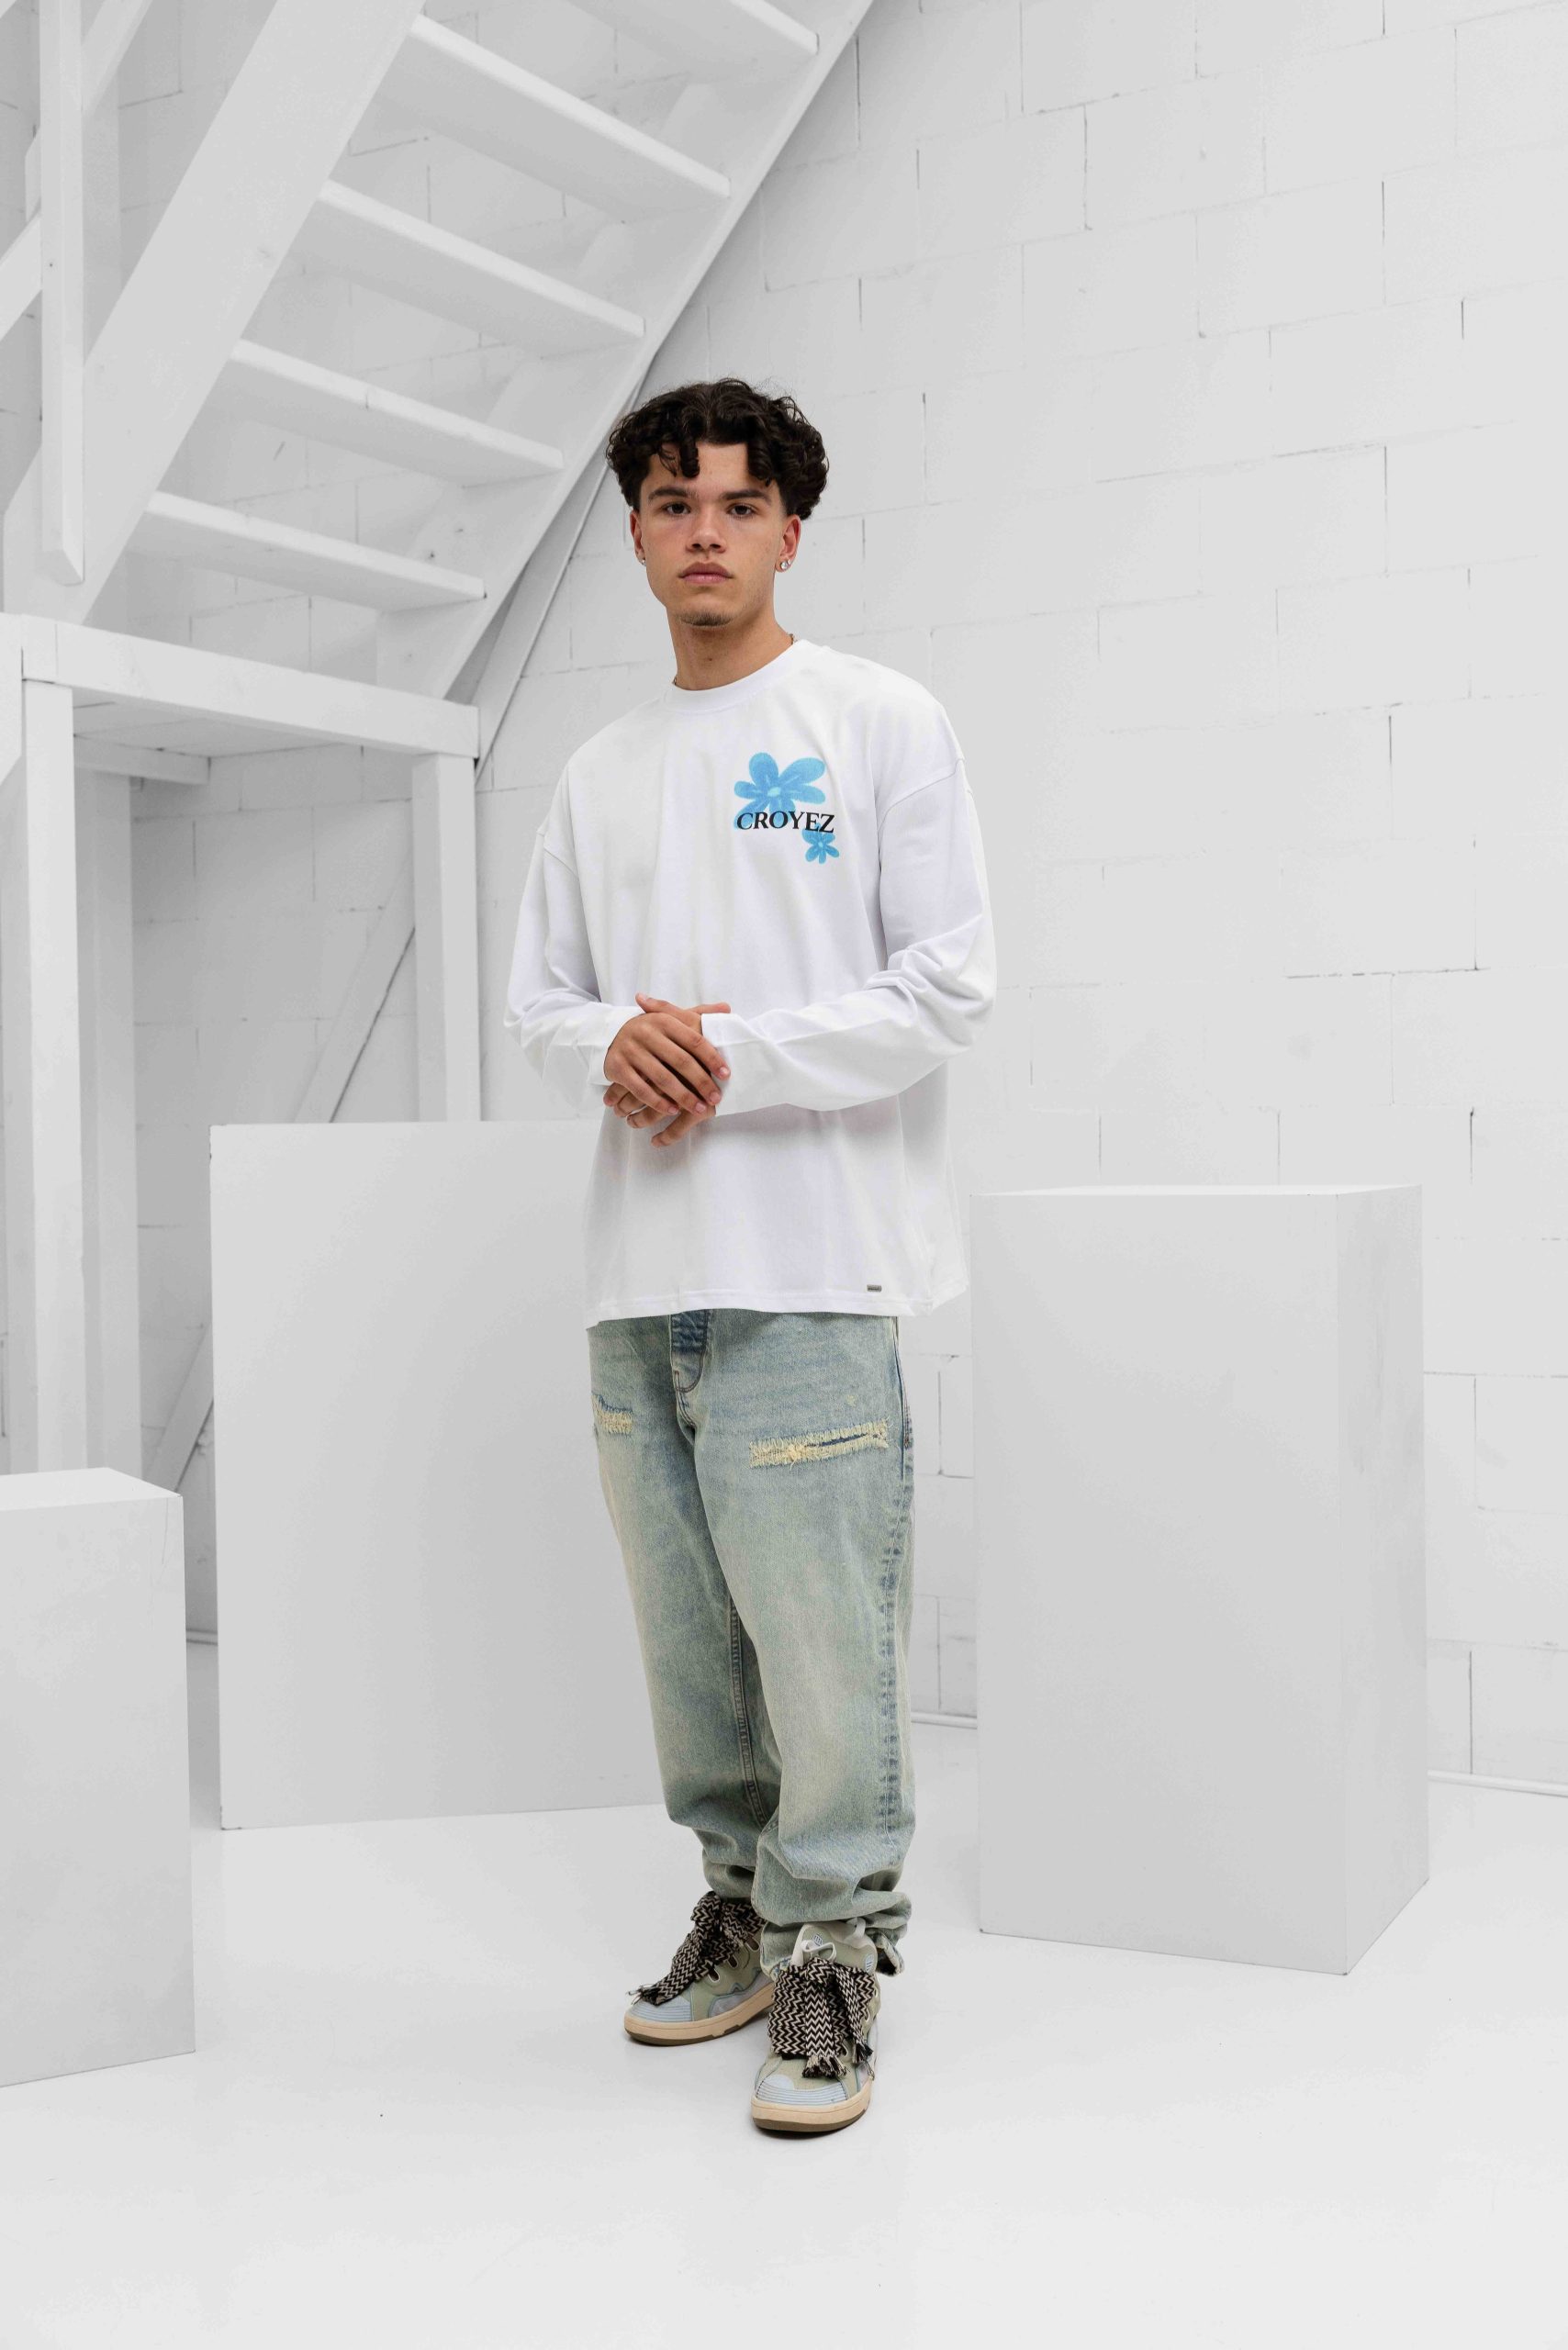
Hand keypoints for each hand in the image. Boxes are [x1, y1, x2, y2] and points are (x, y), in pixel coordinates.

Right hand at [604, 993, 731, 1146]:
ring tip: (699, 1108)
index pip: (694, 1040)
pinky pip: (641, 1090)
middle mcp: (646, 1033)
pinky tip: (673, 1110)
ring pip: (662, 1078)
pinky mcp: (618, 1068)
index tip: (726, 1074)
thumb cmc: (650, 1030)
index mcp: (664, 1021)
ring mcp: (631, 1051)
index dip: (711, 1058)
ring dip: (683, 1097)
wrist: (609, 1034)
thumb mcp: (670, 1018)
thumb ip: (698, 1014)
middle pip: (681, 1061)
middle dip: (701, 1082)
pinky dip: (658, 1102)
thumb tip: (727, 1009)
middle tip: (716, 1097)